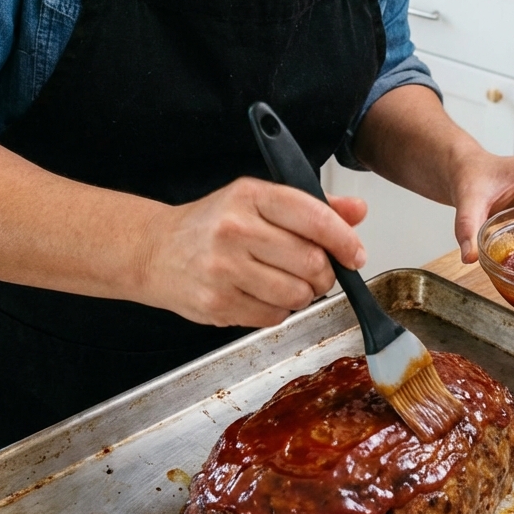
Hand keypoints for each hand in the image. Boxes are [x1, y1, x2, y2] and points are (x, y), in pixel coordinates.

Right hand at [133, 177, 366, 327]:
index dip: (344, 240)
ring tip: (287, 283)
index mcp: (251, 196)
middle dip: (326, 273)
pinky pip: (273, 317)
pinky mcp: (217, 304)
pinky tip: (262, 294)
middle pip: (311, 262)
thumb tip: (358, 211)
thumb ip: (312, 206)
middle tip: (319, 273)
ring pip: (296, 294)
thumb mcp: (258, 201)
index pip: (314, 218)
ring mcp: (224, 269)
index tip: (355, 254)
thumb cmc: (213, 224)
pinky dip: (278, 311)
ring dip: (303, 294)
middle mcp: (235, 229)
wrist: (155, 251)